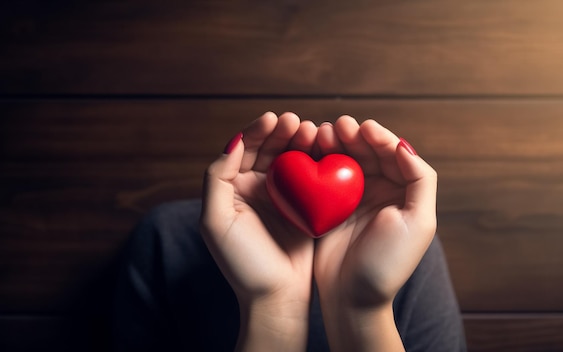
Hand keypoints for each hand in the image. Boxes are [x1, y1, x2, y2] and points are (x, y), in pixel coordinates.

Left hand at [200, 112, 317, 351]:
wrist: (276, 299)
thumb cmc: (243, 264)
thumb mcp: (216, 222)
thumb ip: (217, 179)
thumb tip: (232, 142)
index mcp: (233, 189)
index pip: (244, 149)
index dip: (258, 130)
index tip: (275, 118)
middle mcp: (256, 189)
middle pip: (270, 149)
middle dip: (283, 132)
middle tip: (299, 123)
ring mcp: (282, 198)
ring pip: (292, 159)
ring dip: (302, 142)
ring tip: (315, 132)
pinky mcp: (306, 208)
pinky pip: (312, 178)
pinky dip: (319, 162)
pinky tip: (328, 152)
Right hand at [313, 116, 437, 350]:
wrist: (352, 298)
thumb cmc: (388, 264)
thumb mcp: (418, 223)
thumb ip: (420, 180)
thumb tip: (405, 145)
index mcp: (403, 191)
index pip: (393, 154)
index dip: (379, 137)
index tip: (363, 128)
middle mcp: (378, 190)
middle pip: (366, 152)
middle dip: (353, 135)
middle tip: (337, 126)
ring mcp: (352, 197)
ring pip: (344, 159)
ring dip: (334, 143)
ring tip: (321, 134)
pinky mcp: (328, 206)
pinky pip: (323, 176)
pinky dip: (317, 161)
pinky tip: (309, 151)